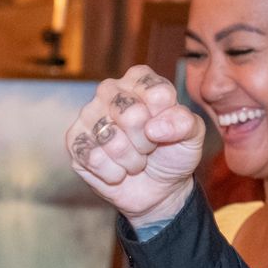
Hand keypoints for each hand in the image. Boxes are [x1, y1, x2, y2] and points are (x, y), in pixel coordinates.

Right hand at [64, 65, 205, 227]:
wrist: (159, 188)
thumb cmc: (174, 153)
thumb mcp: (193, 136)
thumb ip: (185, 122)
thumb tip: (153, 127)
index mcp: (140, 80)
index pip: (156, 92)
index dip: (166, 119)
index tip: (166, 129)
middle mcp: (110, 90)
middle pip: (130, 114)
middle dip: (147, 142)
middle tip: (149, 147)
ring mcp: (88, 114)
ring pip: (111, 139)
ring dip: (132, 160)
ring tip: (135, 159)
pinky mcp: (74, 141)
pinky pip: (93, 158)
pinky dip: (114, 173)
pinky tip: (118, 171)